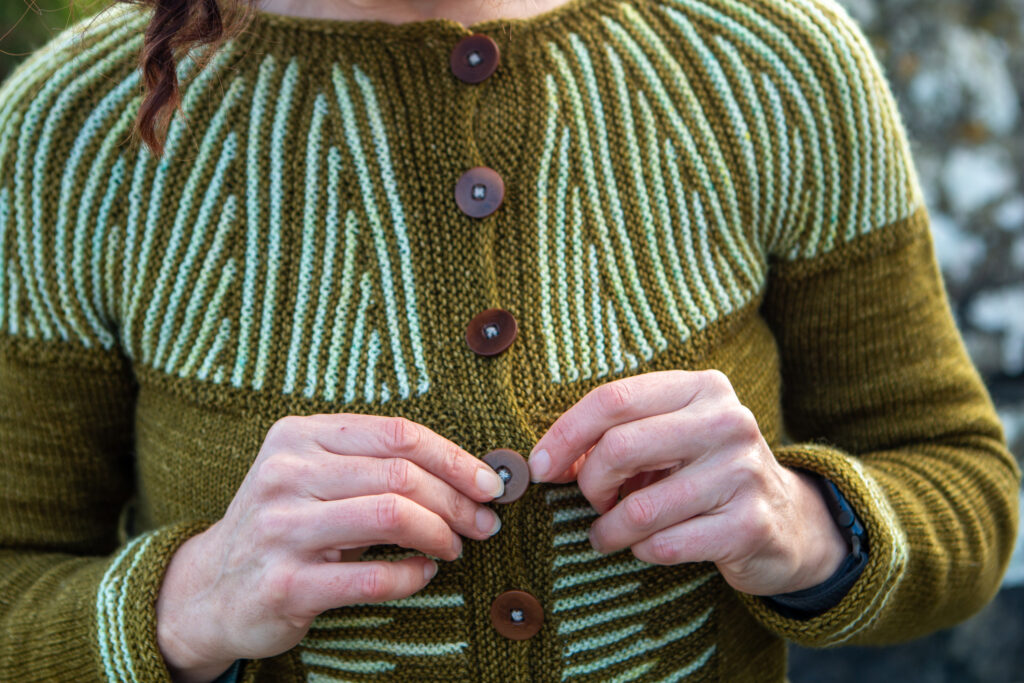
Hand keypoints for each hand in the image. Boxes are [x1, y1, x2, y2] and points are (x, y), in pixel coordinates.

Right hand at [156, 414, 504, 682]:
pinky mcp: (285, 584)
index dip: (453, 458)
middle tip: (483, 523)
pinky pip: (371, 576)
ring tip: (455, 547)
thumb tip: (465, 472)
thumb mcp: (312, 476)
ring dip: (441, 534)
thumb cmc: (283, 525)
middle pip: (401, 474)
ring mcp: (281, 529)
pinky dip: (411, 575)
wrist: (209, 590)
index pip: (396, 433)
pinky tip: (424, 574)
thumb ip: (372, 464)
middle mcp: (285, 475)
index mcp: (297, 436)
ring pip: (391, 516)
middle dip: (457, 500)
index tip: (488, 482)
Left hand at [528, 370, 846, 596]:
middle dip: (589, 483)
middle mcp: (727, 422)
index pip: (614, 399)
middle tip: (591, 500)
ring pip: (640, 508)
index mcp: (701, 388)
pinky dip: (642, 551)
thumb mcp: (667, 438)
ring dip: (610, 529)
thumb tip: (545, 461)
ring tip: (609, 533)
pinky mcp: (749, 525)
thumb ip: (614, 436)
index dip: (565, 434)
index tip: (538, 466)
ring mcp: (743, 473)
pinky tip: (648, 547)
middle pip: (620, 447)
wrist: (785, 521)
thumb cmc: (703, 473)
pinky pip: (666, 545)